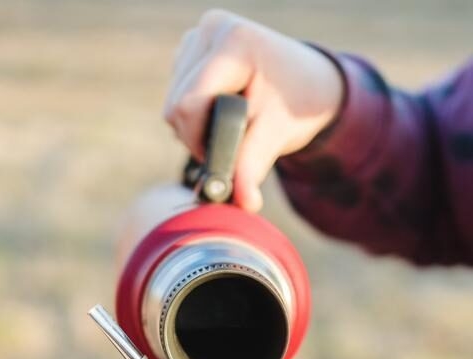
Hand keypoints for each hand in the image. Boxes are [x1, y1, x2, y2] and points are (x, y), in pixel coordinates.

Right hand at [164, 10, 343, 211]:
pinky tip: (220, 111)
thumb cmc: (297, 104)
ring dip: (195, 127)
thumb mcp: (277, 135)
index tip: (226, 156)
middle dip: (197, 137)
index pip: (188, 103)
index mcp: (233, 43)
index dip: (199, 140)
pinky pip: (176, 92)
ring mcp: (199, 36)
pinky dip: (194, 114)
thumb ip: (253, 168)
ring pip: (172, 101)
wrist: (311, 82)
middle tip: (231, 147)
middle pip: (175, 104)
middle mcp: (211, 30)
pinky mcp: (192, 48)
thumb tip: (244, 203)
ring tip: (229, 128)